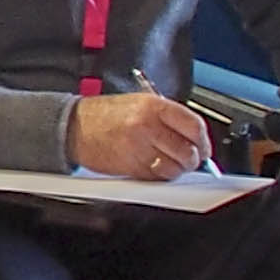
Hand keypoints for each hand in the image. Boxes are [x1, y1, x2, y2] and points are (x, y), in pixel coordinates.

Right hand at [64, 91, 211, 182]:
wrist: (74, 127)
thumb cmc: (105, 115)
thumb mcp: (139, 102)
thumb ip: (169, 117)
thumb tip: (194, 138)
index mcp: (153, 106)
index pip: (194, 126)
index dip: (204, 141)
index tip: (204, 147)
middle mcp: (147, 126)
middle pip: (188, 151)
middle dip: (193, 159)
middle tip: (190, 159)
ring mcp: (138, 148)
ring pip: (174, 168)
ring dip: (177, 169)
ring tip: (170, 163)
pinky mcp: (129, 166)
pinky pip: (157, 177)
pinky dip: (160, 175)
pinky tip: (153, 166)